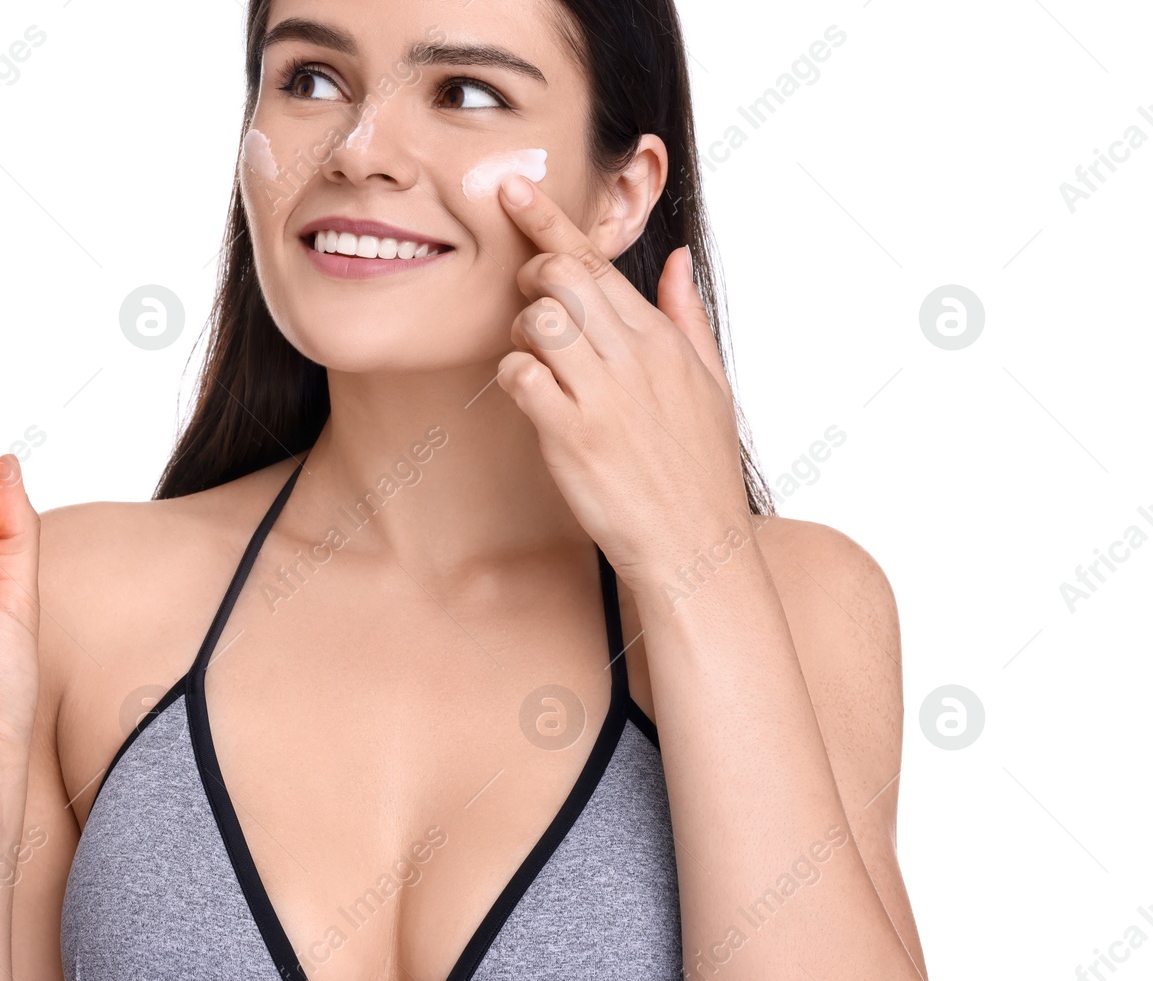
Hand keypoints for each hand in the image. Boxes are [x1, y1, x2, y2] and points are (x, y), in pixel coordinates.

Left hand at [493, 173, 749, 587]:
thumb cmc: (699, 469)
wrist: (695, 545)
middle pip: (560, 277)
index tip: (512, 190)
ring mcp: (602, 395)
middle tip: (530, 304)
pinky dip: (515, 378)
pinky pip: (521, 376)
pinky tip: (534, 399)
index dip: (548, 222)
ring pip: (538, 320)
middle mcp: (634, 357)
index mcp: (663, 339)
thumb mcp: (712, 385)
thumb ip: (687, 317)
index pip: (597, 262)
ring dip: (521, 332)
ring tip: (539, 361)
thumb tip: (678, 260)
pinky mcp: (571, 435)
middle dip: (530, 278)